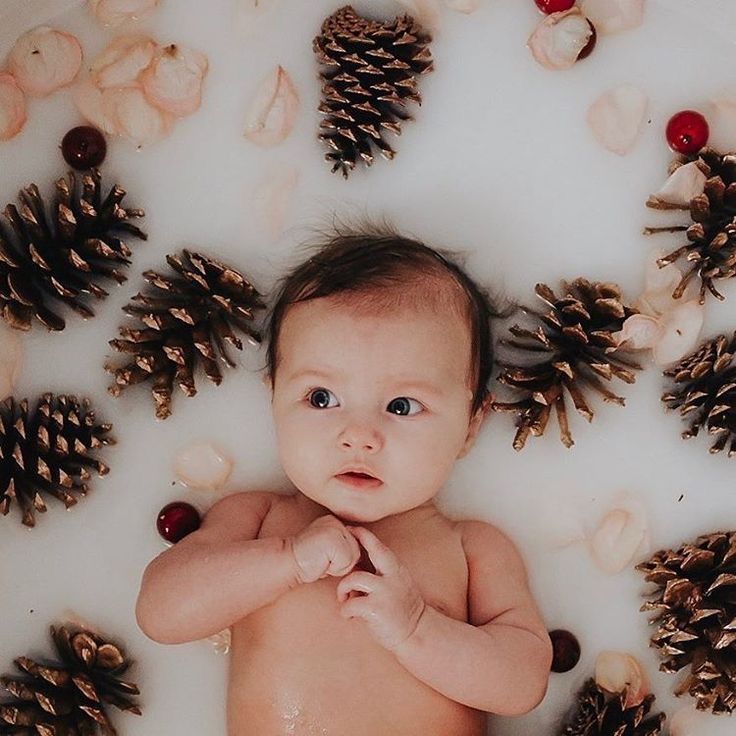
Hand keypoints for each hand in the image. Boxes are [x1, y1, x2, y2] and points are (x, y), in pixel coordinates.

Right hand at [289, 514, 360, 583]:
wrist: (287, 562)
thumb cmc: (308, 562)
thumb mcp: (329, 552)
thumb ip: (343, 547)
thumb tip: (363, 558)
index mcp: (335, 522)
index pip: (354, 546)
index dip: (341, 559)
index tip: (323, 559)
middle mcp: (336, 521)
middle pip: (356, 551)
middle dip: (341, 563)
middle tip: (321, 560)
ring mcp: (335, 527)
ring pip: (353, 557)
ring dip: (338, 566)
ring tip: (321, 561)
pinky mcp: (333, 538)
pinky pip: (346, 561)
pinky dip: (334, 569)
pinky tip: (320, 562)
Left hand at [336, 526, 425, 651]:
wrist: (416, 633)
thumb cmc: (400, 608)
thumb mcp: (395, 584)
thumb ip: (379, 573)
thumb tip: (354, 565)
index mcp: (396, 569)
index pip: (379, 546)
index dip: (363, 535)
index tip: (350, 529)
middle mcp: (392, 576)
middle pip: (373, 551)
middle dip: (356, 543)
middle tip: (340, 545)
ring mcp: (385, 592)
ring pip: (354, 578)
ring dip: (343, 588)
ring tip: (344, 598)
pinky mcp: (376, 609)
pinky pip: (350, 604)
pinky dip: (345, 609)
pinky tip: (349, 615)